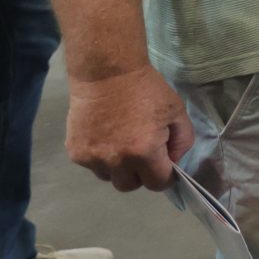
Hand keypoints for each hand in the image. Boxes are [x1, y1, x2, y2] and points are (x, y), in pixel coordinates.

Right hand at [67, 64, 194, 191]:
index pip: (157, 184)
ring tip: (121, 142)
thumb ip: (182, 141)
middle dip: (140, 174)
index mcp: (143, 152)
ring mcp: (92, 158)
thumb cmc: (145, 89)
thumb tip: (174, 162)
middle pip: (130, 186)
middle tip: (142, 153)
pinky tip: (105, 136)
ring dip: (118, 168)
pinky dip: (101, 157)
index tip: (164, 164)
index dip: (165, 175)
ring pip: (109, 177)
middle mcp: (116, 161)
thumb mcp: (176, 111)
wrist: (106, 72)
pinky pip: (93, 166)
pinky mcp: (75, 152)